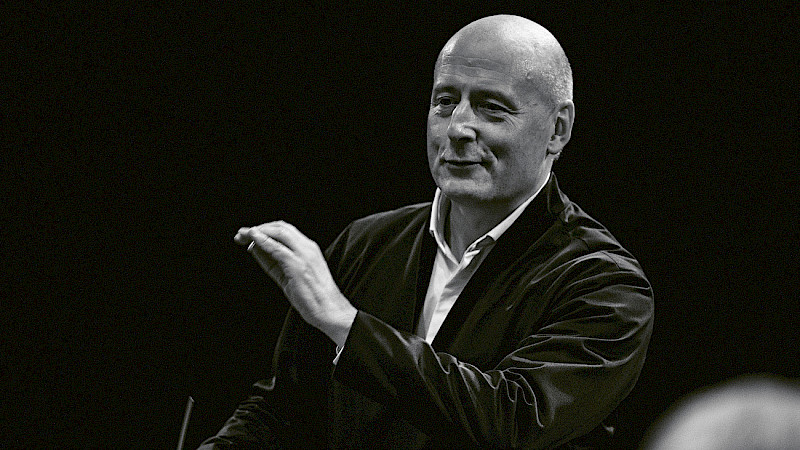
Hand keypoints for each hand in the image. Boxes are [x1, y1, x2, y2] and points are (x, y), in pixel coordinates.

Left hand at [235, 221, 355, 346]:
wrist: (329, 310)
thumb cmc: (312, 297)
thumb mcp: (288, 275)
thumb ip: (272, 261)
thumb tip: (255, 248)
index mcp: (308, 249)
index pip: (284, 230)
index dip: (265, 229)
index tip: (248, 234)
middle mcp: (307, 247)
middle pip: (280, 227)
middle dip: (259, 227)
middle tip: (242, 234)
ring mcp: (304, 255)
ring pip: (279, 232)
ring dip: (258, 231)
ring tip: (243, 235)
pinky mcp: (298, 265)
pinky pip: (278, 248)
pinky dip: (264, 241)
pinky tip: (253, 239)